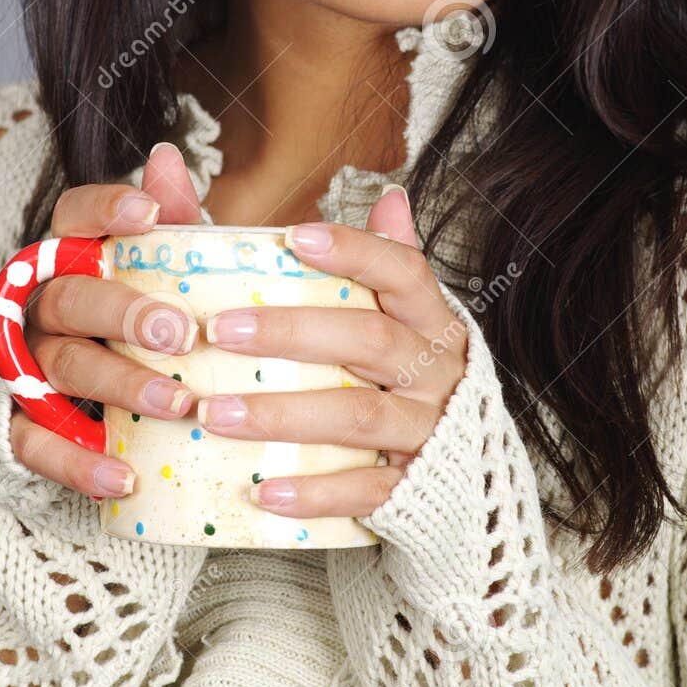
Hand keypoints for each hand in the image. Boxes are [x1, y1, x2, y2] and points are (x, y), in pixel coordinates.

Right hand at [9, 144, 204, 500]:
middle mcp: (41, 306)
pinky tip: (125, 476)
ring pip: (63, 366)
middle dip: (125, 312)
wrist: (101, 406)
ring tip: (177, 403)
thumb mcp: (165, 274)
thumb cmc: (145, 323)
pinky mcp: (21, 425)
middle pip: (72, 298)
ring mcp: (26, 366)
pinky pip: (37, 444)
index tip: (148, 214)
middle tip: (180, 331)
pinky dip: (78, 464)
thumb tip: (169, 157)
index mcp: (72, 258)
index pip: (72, 218)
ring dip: (119, 385)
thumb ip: (171, 224)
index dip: (105, 212)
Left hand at [196, 187, 468, 519]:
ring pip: (358, 417)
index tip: (296, 237)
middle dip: (289, 332)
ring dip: (282, 414)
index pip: (402, 270)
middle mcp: (434, 370)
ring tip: (214, 414)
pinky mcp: (415, 488)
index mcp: (429, 319)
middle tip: (218, 330)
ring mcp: (427, 430)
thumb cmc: (412, 379)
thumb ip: (386, 261)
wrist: (471, 475)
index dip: (354, 251)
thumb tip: (389, 193)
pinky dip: (314, 493)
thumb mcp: (406, 319)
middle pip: (368, 339)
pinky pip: (365, 490)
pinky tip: (261, 489)